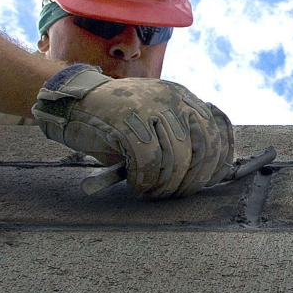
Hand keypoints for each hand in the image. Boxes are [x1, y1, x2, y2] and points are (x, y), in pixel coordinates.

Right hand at [32, 64, 233, 197]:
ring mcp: (150, 106)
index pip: (217, 129)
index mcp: (183, 97)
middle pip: (203, 146)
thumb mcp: (155, 124)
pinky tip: (137, 186)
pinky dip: (145, 180)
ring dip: (166, 184)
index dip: (218, 161)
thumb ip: (182, 140)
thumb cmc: (116, 123)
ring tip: (152, 193)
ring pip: (177, 157)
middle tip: (175, 195)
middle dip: (193, 179)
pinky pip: (148, 159)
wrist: (74, 103)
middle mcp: (172, 98)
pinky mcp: (127, 119)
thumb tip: (209, 176)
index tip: (208, 182)